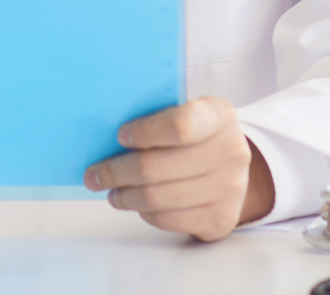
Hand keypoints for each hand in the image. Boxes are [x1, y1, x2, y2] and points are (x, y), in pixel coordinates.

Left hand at [83, 96, 273, 241]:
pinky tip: (135, 203)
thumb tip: (107, 132)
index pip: (178, 125)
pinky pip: (168, 219)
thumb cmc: (200, 134)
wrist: (234, 167)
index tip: (119, 136)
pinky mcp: (220, 219)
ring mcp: (229, 189)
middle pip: (157, 166)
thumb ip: (160, 116)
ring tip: (111, 191)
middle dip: (117, 171)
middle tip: (94, 174)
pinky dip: (144, 212)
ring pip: (158, 197)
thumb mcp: (191, 111)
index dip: (144, 132)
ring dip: (125, 196)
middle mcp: (230, 152)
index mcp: (219, 115)